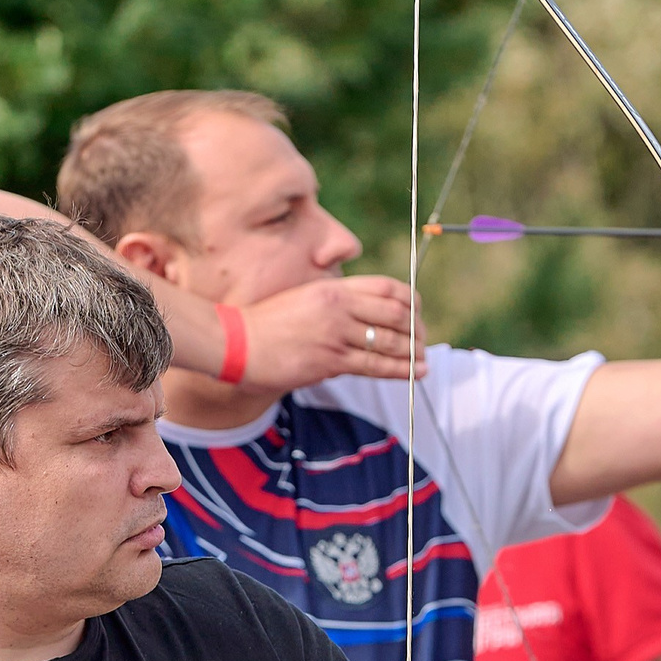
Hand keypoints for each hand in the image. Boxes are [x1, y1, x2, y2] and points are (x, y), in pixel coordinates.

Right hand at [238, 275, 423, 393]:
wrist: (236, 343)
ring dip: (414, 352)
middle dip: (417, 329)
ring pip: (390, 341)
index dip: (412, 301)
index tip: (418, 313)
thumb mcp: (306, 298)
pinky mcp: (330, 362)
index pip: (388, 288)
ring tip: (424, 361)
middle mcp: (339, 307)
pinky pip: (375, 365)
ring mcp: (336, 334)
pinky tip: (415, 373)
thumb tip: (367, 316)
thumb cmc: (268, 323)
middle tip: (424, 341)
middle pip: (396, 313)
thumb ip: (337, 304)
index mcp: (334, 288)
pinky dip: (401, 370)